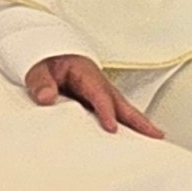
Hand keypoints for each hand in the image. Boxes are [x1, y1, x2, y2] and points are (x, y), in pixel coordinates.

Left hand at [25, 51, 159, 135]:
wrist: (46, 52)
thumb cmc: (45, 60)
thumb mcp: (36, 67)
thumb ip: (40, 82)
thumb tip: (47, 97)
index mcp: (85, 73)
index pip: (99, 94)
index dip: (106, 111)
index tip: (112, 128)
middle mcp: (97, 83)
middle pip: (121, 103)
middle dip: (139, 119)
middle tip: (155, 134)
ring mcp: (99, 92)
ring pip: (122, 108)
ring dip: (138, 123)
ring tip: (155, 138)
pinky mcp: (95, 100)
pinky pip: (114, 112)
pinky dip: (127, 123)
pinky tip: (132, 137)